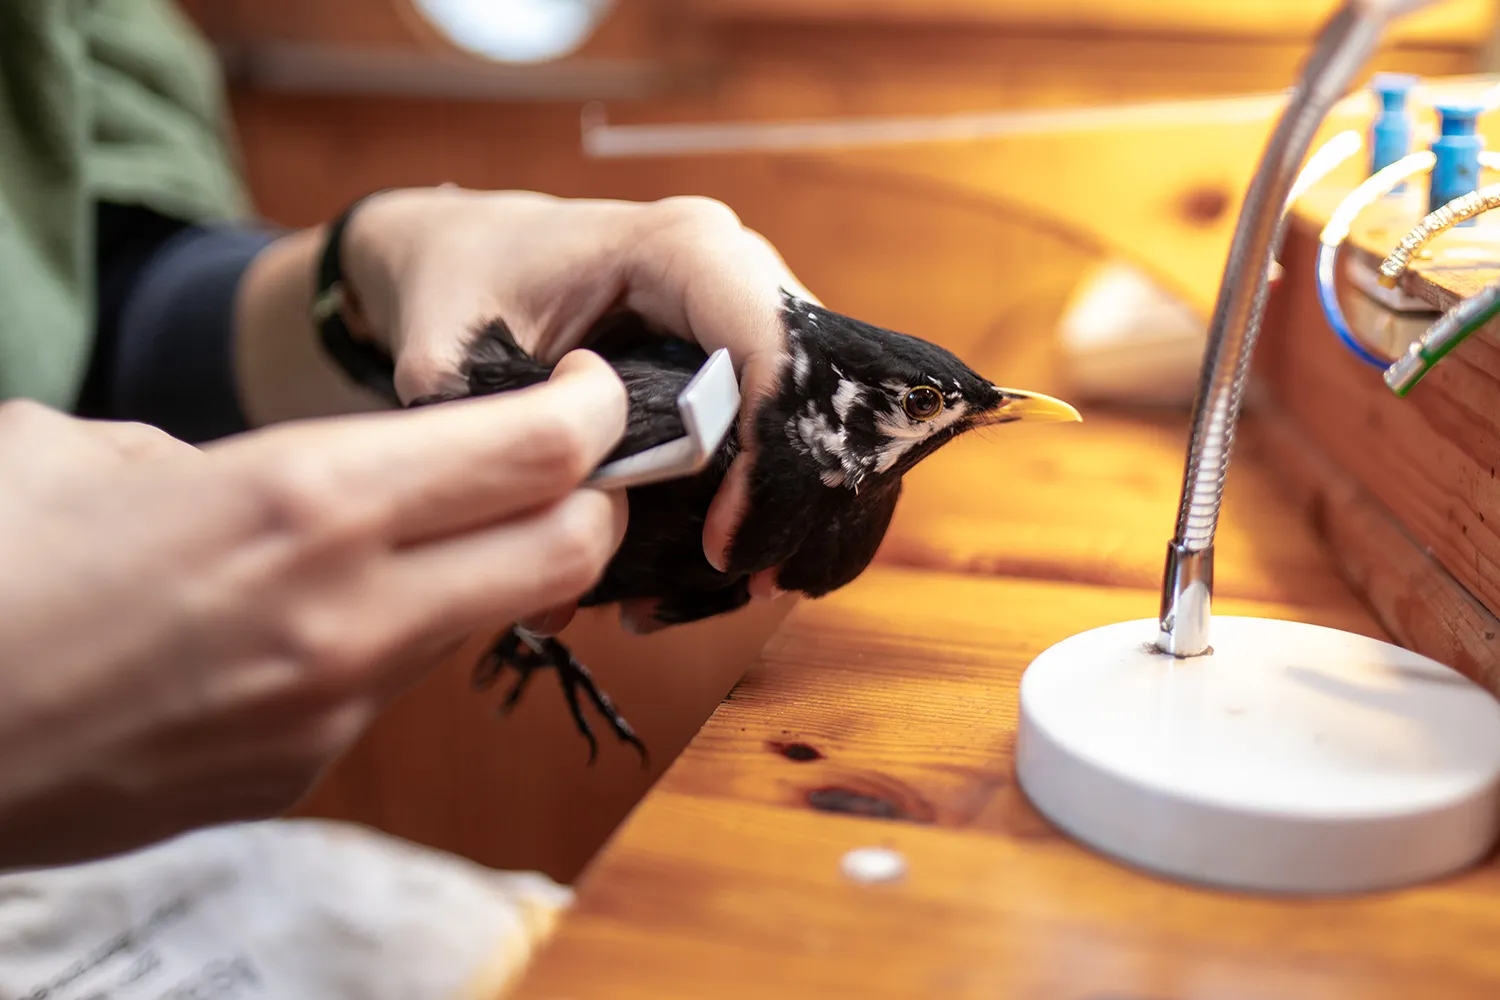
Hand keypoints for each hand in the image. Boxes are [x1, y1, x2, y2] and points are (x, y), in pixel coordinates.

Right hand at [0, 351, 625, 870]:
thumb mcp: (90, 452)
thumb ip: (232, 453)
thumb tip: (284, 471)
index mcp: (303, 497)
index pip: (534, 450)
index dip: (594, 411)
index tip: (592, 390)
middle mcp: (348, 613)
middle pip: (566, 548)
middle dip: (594, 496)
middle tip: (566, 461)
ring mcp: (334, 709)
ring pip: (482, 615)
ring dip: (484, 564)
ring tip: (410, 533)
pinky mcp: (301, 772)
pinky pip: (389, 684)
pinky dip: (387, 634)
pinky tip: (304, 620)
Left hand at [235, 190, 812, 632]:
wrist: (472, 251)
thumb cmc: (463, 285)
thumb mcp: (449, 355)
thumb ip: (501, 445)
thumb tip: (561, 567)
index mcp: (683, 249)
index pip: (774, 354)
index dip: (768, 460)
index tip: (720, 548)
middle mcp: (744, 274)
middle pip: (829, 397)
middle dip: (799, 506)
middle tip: (746, 584)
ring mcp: (761, 318)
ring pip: (835, 428)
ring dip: (799, 521)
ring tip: (732, 590)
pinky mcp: (759, 364)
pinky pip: (806, 444)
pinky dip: (783, 515)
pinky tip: (724, 572)